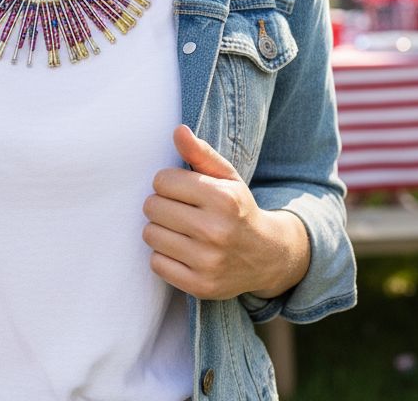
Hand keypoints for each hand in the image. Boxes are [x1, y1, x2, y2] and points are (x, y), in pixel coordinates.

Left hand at [142, 126, 309, 300]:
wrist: (266, 256)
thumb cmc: (238, 209)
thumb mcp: (226, 177)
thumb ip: (200, 152)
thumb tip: (178, 130)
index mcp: (222, 198)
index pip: (162, 180)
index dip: (167, 182)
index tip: (181, 189)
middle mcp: (216, 231)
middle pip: (152, 207)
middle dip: (160, 205)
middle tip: (179, 210)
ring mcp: (208, 262)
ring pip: (150, 235)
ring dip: (160, 230)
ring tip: (179, 229)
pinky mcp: (200, 286)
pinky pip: (156, 263)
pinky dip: (164, 256)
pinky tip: (182, 251)